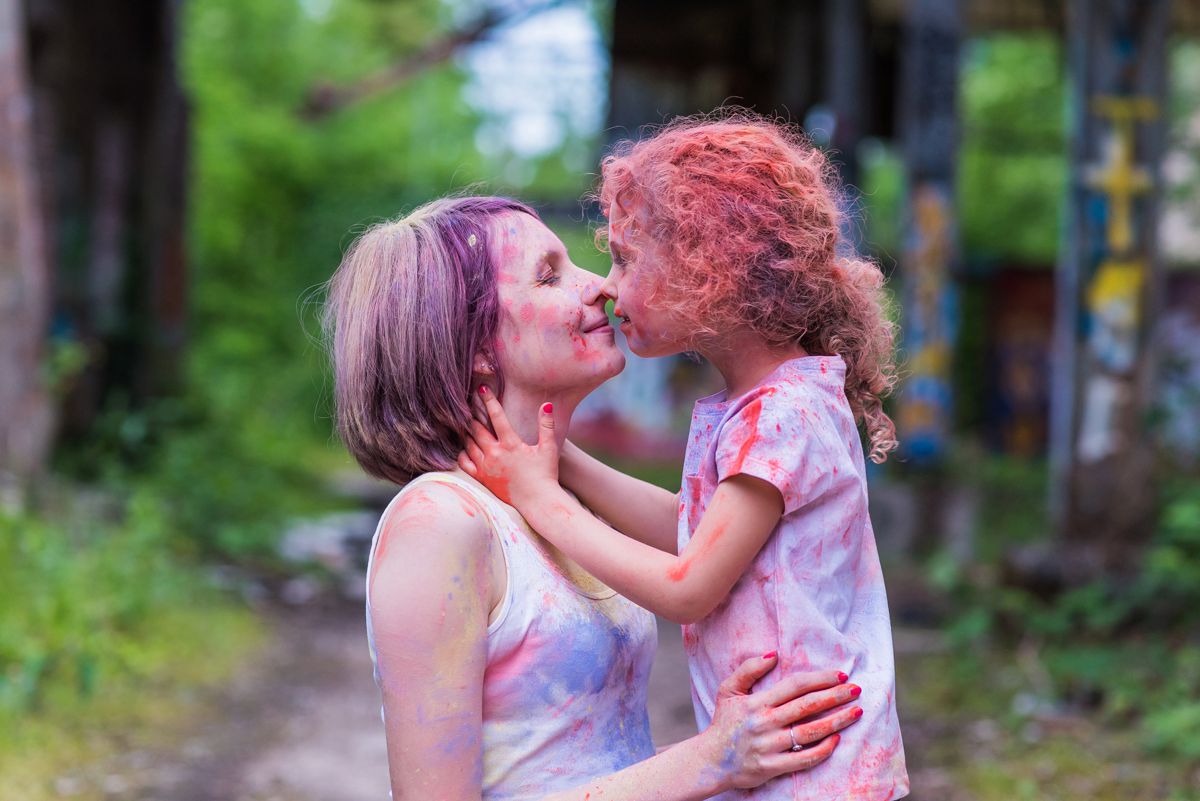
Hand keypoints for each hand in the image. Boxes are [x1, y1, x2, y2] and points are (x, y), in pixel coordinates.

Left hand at [458, 388, 558, 506]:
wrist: (538, 502)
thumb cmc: (545, 474)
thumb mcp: (549, 448)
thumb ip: (546, 425)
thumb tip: (547, 404)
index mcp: (511, 444)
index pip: (496, 416)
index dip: (489, 401)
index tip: (482, 389)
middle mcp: (495, 454)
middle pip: (476, 428)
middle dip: (472, 413)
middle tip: (468, 402)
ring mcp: (486, 466)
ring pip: (468, 443)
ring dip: (466, 432)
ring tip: (465, 421)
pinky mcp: (482, 478)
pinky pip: (464, 462)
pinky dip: (462, 452)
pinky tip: (465, 447)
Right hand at [699, 654, 861, 791]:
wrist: (710, 760)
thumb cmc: (724, 723)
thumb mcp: (728, 690)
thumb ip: (749, 669)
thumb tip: (773, 654)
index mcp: (757, 702)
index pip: (795, 686)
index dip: (820, 679)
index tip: (840, 675)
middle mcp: (765, 722)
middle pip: (807, 706)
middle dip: (835, 696)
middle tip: (856, 689)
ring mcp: (770, 746)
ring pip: (810, 732)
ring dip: (837, 721)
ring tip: (856, 712)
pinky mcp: (772, 767)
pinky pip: (804, 758)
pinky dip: (823, 750)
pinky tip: (837, 740)